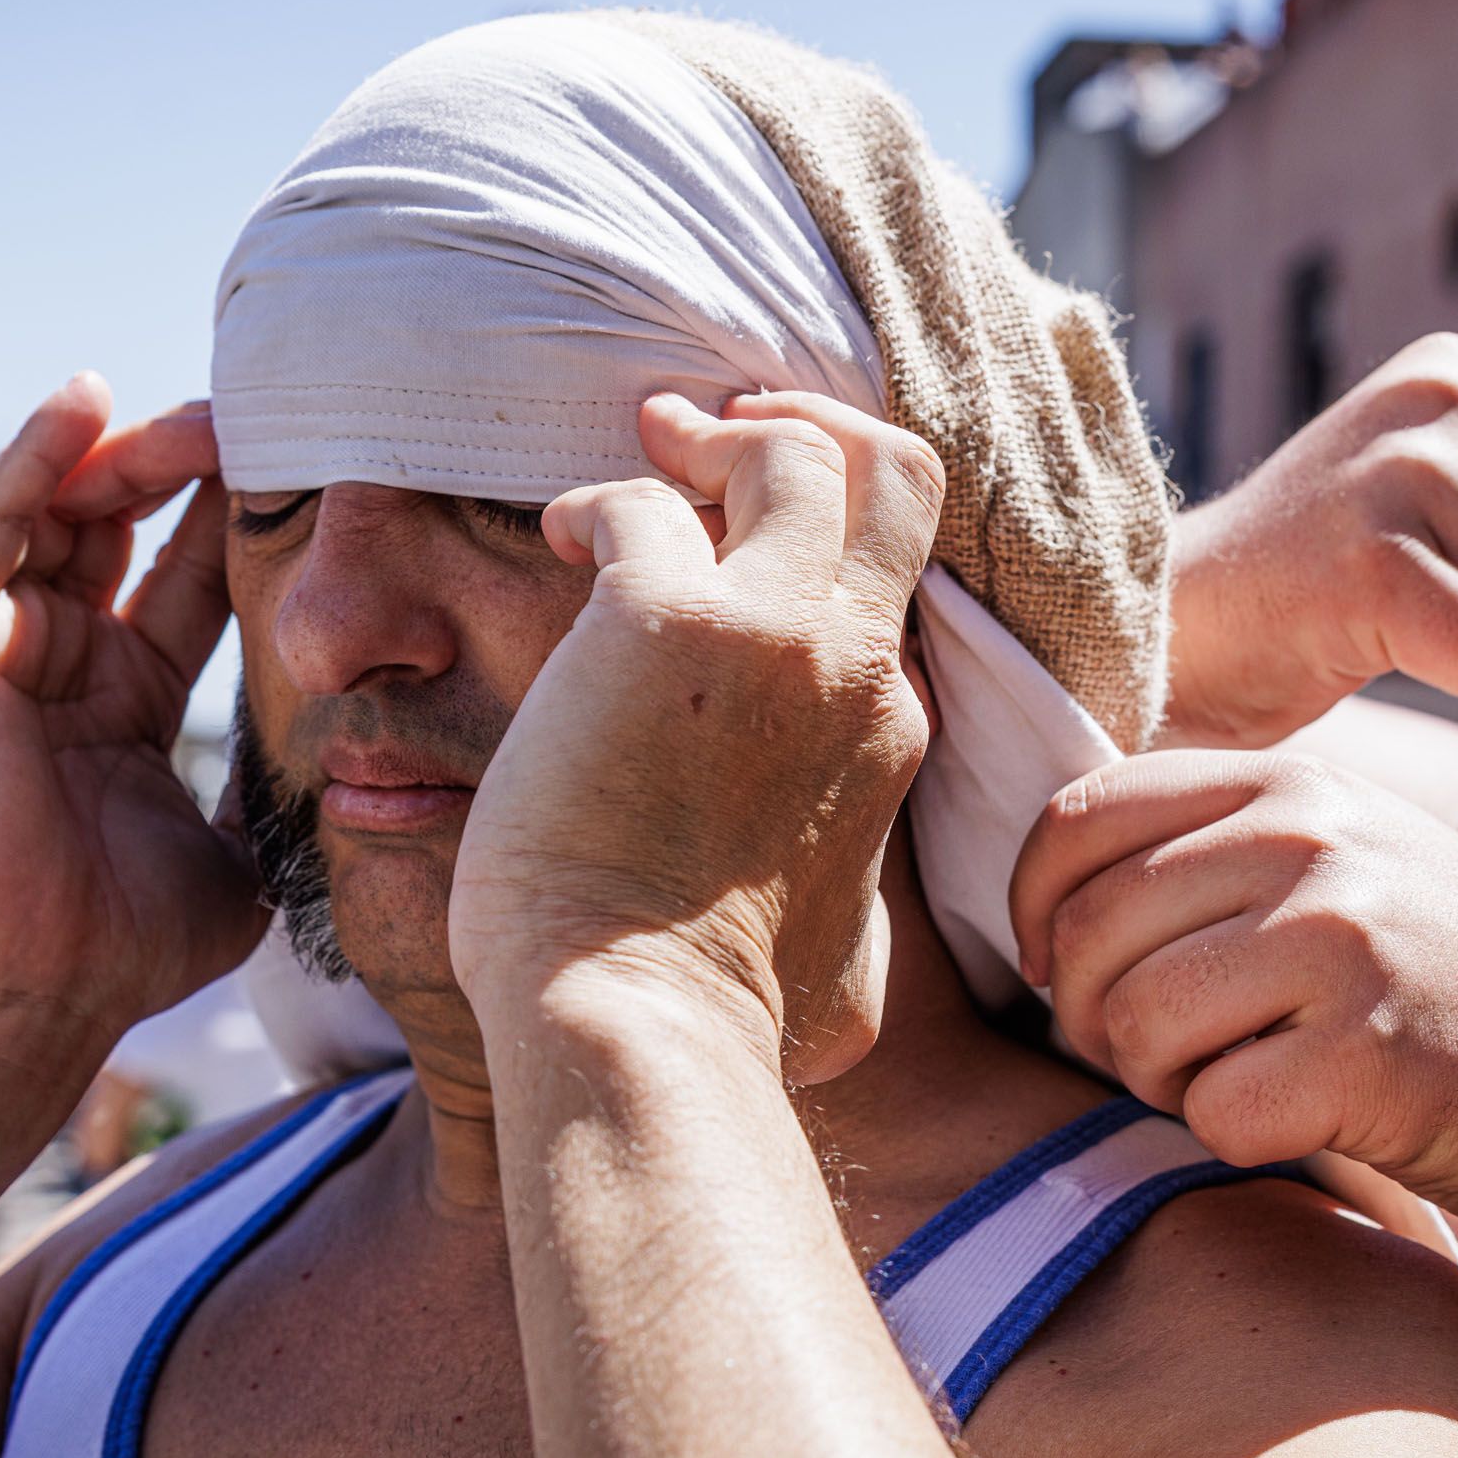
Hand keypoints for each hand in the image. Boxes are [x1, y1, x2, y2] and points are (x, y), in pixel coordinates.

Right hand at [0, 376, 261, 1051]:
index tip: (307, 467)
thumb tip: (366, 780)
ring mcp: (0, 647)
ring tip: (197, 410)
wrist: (27, 993)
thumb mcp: (235, 855)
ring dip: (126, 449)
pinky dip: (30, 457)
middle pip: (128, 526)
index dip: (241, 520)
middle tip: (259, 419)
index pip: (191, 579)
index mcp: (127, 699)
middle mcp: (62, 661)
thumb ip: (278, 798)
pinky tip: (83, 400)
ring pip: (62, 509)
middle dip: (188, 465)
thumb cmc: (119, 946)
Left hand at [449, 391, 943, 1082]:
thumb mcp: (849, 971)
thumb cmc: (725, 1024)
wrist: (645, 1027)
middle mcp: (851, 668)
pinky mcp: (663, 623)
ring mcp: (771, 637)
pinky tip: (563, 536)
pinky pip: (639, 501)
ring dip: (716, 439)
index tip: (750, 540)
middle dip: (815, 431)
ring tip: (646, 448)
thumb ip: (853, 910)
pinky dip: (599, 502)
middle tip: (728, 433)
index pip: (885, 589)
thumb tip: (843, 934)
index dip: (823, 548)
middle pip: (894, 478)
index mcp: (886, 731)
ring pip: (795, 455)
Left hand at [1009, 750, 1457, 1232]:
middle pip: (1085, 934)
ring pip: (1131, 1023)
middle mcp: (1312, 840)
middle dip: (1089, 1016)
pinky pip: (1211, 1113)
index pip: (1076, 821)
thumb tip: (1033, 894)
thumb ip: (1212, 847)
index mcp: (1292, 779)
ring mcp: (1342, 940)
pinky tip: (1300, 1120)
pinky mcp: (1363, 1052)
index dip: (1033, 912)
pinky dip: (1233, 1138)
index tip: (1055, 972)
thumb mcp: (1342, 864)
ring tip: (1232, 1081)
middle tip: (1158, 1055)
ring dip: (1156, 1081)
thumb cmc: (1443, 985)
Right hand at [1161, 335, 1457, 744]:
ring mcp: (1403, 474)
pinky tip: (1377, 639)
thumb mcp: (1419, 457)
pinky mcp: (1375, 563)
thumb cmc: (1319, 554)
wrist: (1190, 616)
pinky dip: (1448, 672)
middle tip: (1426, 581)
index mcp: (1456, 366)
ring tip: (1399, 608)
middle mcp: (1437, 398)